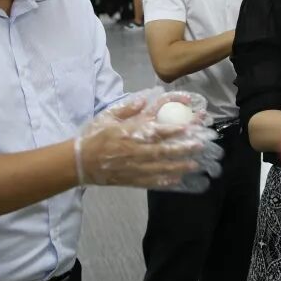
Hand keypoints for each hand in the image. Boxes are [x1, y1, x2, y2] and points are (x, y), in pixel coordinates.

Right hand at [77, 93, 221, 190]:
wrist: (79, 162)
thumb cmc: (94, 136)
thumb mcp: (107, 117)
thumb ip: (127, 109)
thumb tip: (144, 99)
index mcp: (129, 133)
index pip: (156, 130)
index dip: (174, 128)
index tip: (189, 125)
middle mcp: (134, 151)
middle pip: (163, 149)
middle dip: (183, 147)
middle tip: (200, 144)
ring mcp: (133, 167)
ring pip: (160, 167)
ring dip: (179, 165)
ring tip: (195, 164)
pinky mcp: (130, 180)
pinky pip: (150, 181)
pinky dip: (164, 180)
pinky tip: (177, 179)